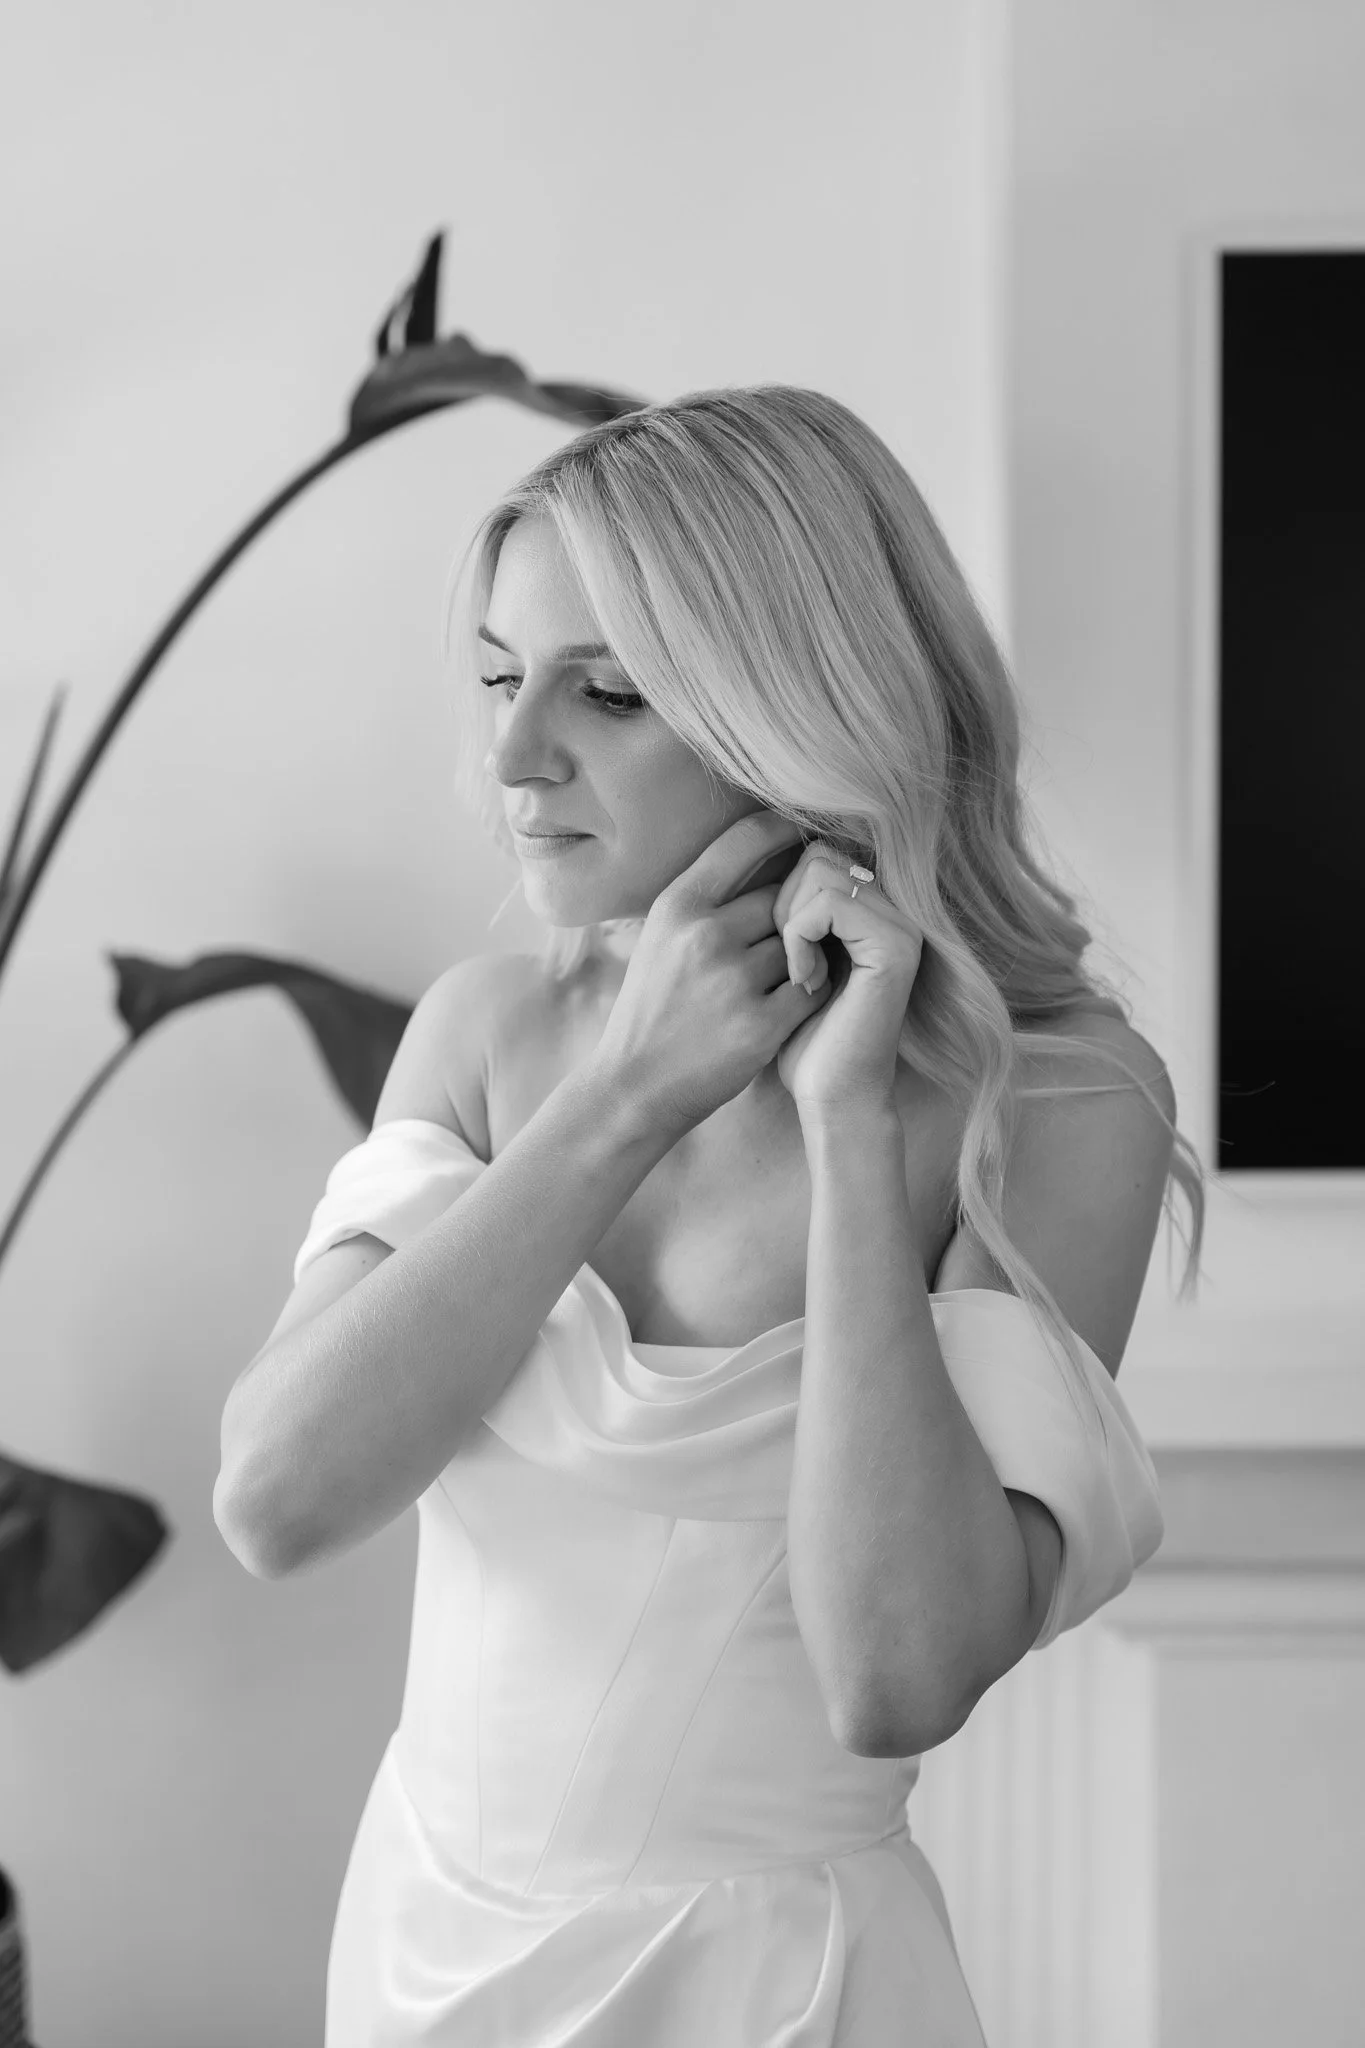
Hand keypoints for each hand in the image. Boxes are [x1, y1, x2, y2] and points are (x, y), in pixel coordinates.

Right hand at [589, 810, 833, 1136]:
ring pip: (802, 945)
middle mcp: (705, 935)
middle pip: (784, 898)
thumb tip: (773, 848)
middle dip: (790, 919)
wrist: (634, 1086)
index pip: (746, 839)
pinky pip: (815, 988)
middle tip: (781, 943)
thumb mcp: (661, 936)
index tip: (810, 830)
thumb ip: (708, 896)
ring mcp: (735, 980)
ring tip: (772, 983)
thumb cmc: (653, 1005)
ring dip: (799, 961)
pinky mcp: (761, 1025)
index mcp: (677, 905)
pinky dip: (810, 994)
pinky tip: (789, 1004)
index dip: (787, 828)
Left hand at [771, 839, 924, 1116]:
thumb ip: (789, 911)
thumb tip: (757, 854)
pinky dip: (801, 937)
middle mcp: (893, 909)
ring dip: (790, 922)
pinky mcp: (896, 945)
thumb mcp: (788, 961)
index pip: (814, 853)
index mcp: (870, 909)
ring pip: (820, 870)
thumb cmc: (801, 1037)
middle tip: (788, 961)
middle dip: (783, 902)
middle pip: (816, 853)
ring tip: (796, 972)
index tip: (782, 951)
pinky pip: (830, 903)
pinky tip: (805, 981)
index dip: (780, 892)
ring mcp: (900, 924)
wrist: (831, 1094)